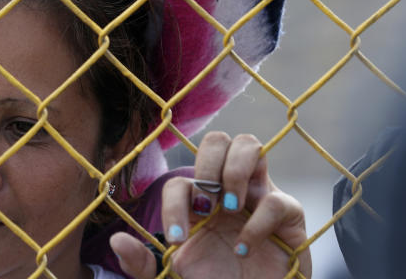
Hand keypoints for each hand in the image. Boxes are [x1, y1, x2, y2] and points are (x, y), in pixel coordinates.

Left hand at [111, 132, 310, 278]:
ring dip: (234, 172)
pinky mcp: (289, 217)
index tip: (178, 239)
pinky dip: (258, 222)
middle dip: (206, 166)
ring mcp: (260, 197)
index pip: (181, 180)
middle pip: (216, 140)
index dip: (173, 204)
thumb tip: (116, 241)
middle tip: (206, 207)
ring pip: (249, 145)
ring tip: (227, 209)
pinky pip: (278, 199)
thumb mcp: (174, 277)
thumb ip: (143, 265)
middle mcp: (228, 191)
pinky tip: (244, 248)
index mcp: (200, 203)